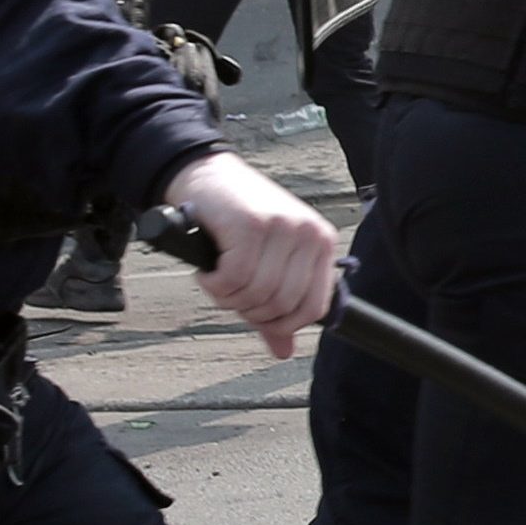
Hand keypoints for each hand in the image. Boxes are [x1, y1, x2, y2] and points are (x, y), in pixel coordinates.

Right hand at [163, 150, 340, 357]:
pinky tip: (208, 271)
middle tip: (229, 294)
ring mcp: (282, 227)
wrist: (204, 174)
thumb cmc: (235, 219)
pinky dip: (215, 284)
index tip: (256, 316)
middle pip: (282, 304)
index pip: (315, 308)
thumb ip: (276, 305)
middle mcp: (308, 233)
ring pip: (258, 294)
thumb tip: (284, 350)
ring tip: (217, 279)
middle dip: (249, 311)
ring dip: (228, 297)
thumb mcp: (266, 259)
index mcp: (321, 243)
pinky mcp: (251, 224)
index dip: (282, 324)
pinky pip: (234, 278)